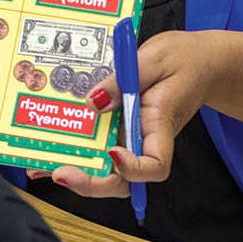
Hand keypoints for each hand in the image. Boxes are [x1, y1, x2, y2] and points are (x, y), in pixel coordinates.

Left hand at [48, 29, 219, 198]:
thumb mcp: (155, 58)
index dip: (132, 168)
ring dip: (77, 172)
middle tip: (61, 173)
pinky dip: (76, 152)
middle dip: (92, 183)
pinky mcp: (121, 130)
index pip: (154, 166)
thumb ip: (124, 80)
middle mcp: (146, 141)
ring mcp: (132, 139)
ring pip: (107, 172)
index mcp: (162, 126)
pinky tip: (49, 149)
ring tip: (43, 164)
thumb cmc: (184, 59)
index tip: (113, 152)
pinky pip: (99, 148)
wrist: (200, 62)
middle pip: (123, 180)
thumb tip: (93, 101)